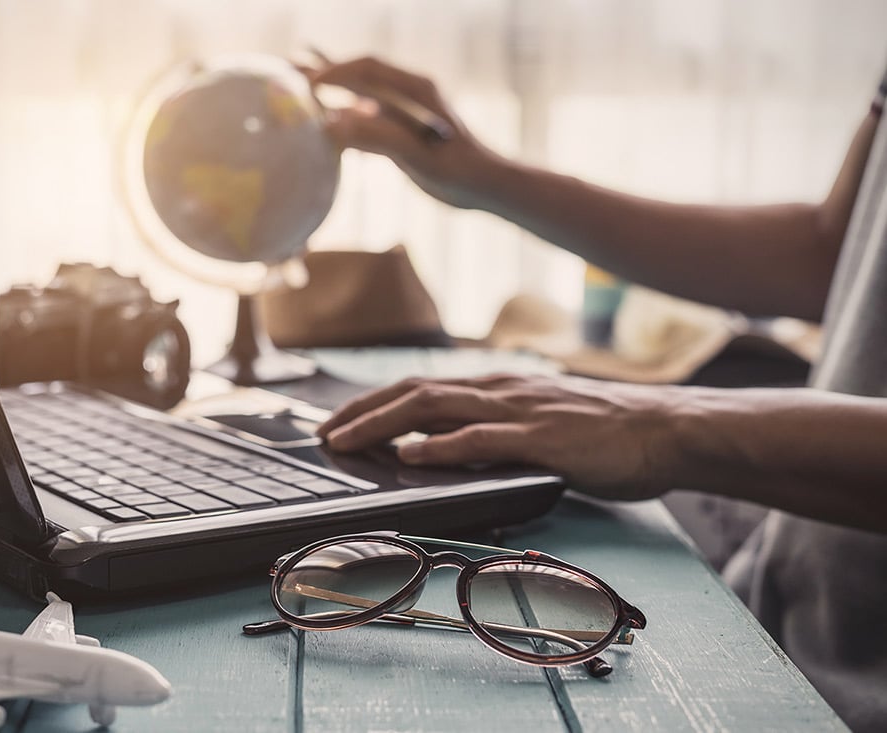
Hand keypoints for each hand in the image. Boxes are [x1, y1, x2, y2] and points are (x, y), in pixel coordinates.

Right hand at [302, 55, 499, 209]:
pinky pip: (367, 117)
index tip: (306, 81)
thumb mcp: (417, 155)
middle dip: (325, 70)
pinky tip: (325, 119)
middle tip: (287, 65)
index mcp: (417, 89)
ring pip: (360, 94)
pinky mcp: (403, 131)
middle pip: (359, 75)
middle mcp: (409, 94)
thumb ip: (377, 137)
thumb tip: (331, 125)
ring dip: (331, 89)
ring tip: (297, 81)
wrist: (485, 186)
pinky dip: (343, 114)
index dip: (335, 71)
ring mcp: (405, 112)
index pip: (368, 70)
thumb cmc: (458, 170)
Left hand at [316, 373, 682, 501]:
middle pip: (415, 391)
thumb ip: (497, 431)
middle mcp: (500, 391)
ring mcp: (519, 411)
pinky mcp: (541, 438)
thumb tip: (448, 450)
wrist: (664, 431)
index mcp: (498, 388)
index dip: (375, 401)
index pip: (422, 386)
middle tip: (325, 434)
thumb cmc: (605, 432)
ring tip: (347, 443)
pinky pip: (481, 439)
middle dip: (363, 411)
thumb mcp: (541, 422)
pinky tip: (412, 455)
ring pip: (435, 408)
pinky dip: (441, 447)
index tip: (341, 419)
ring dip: (384, 425)